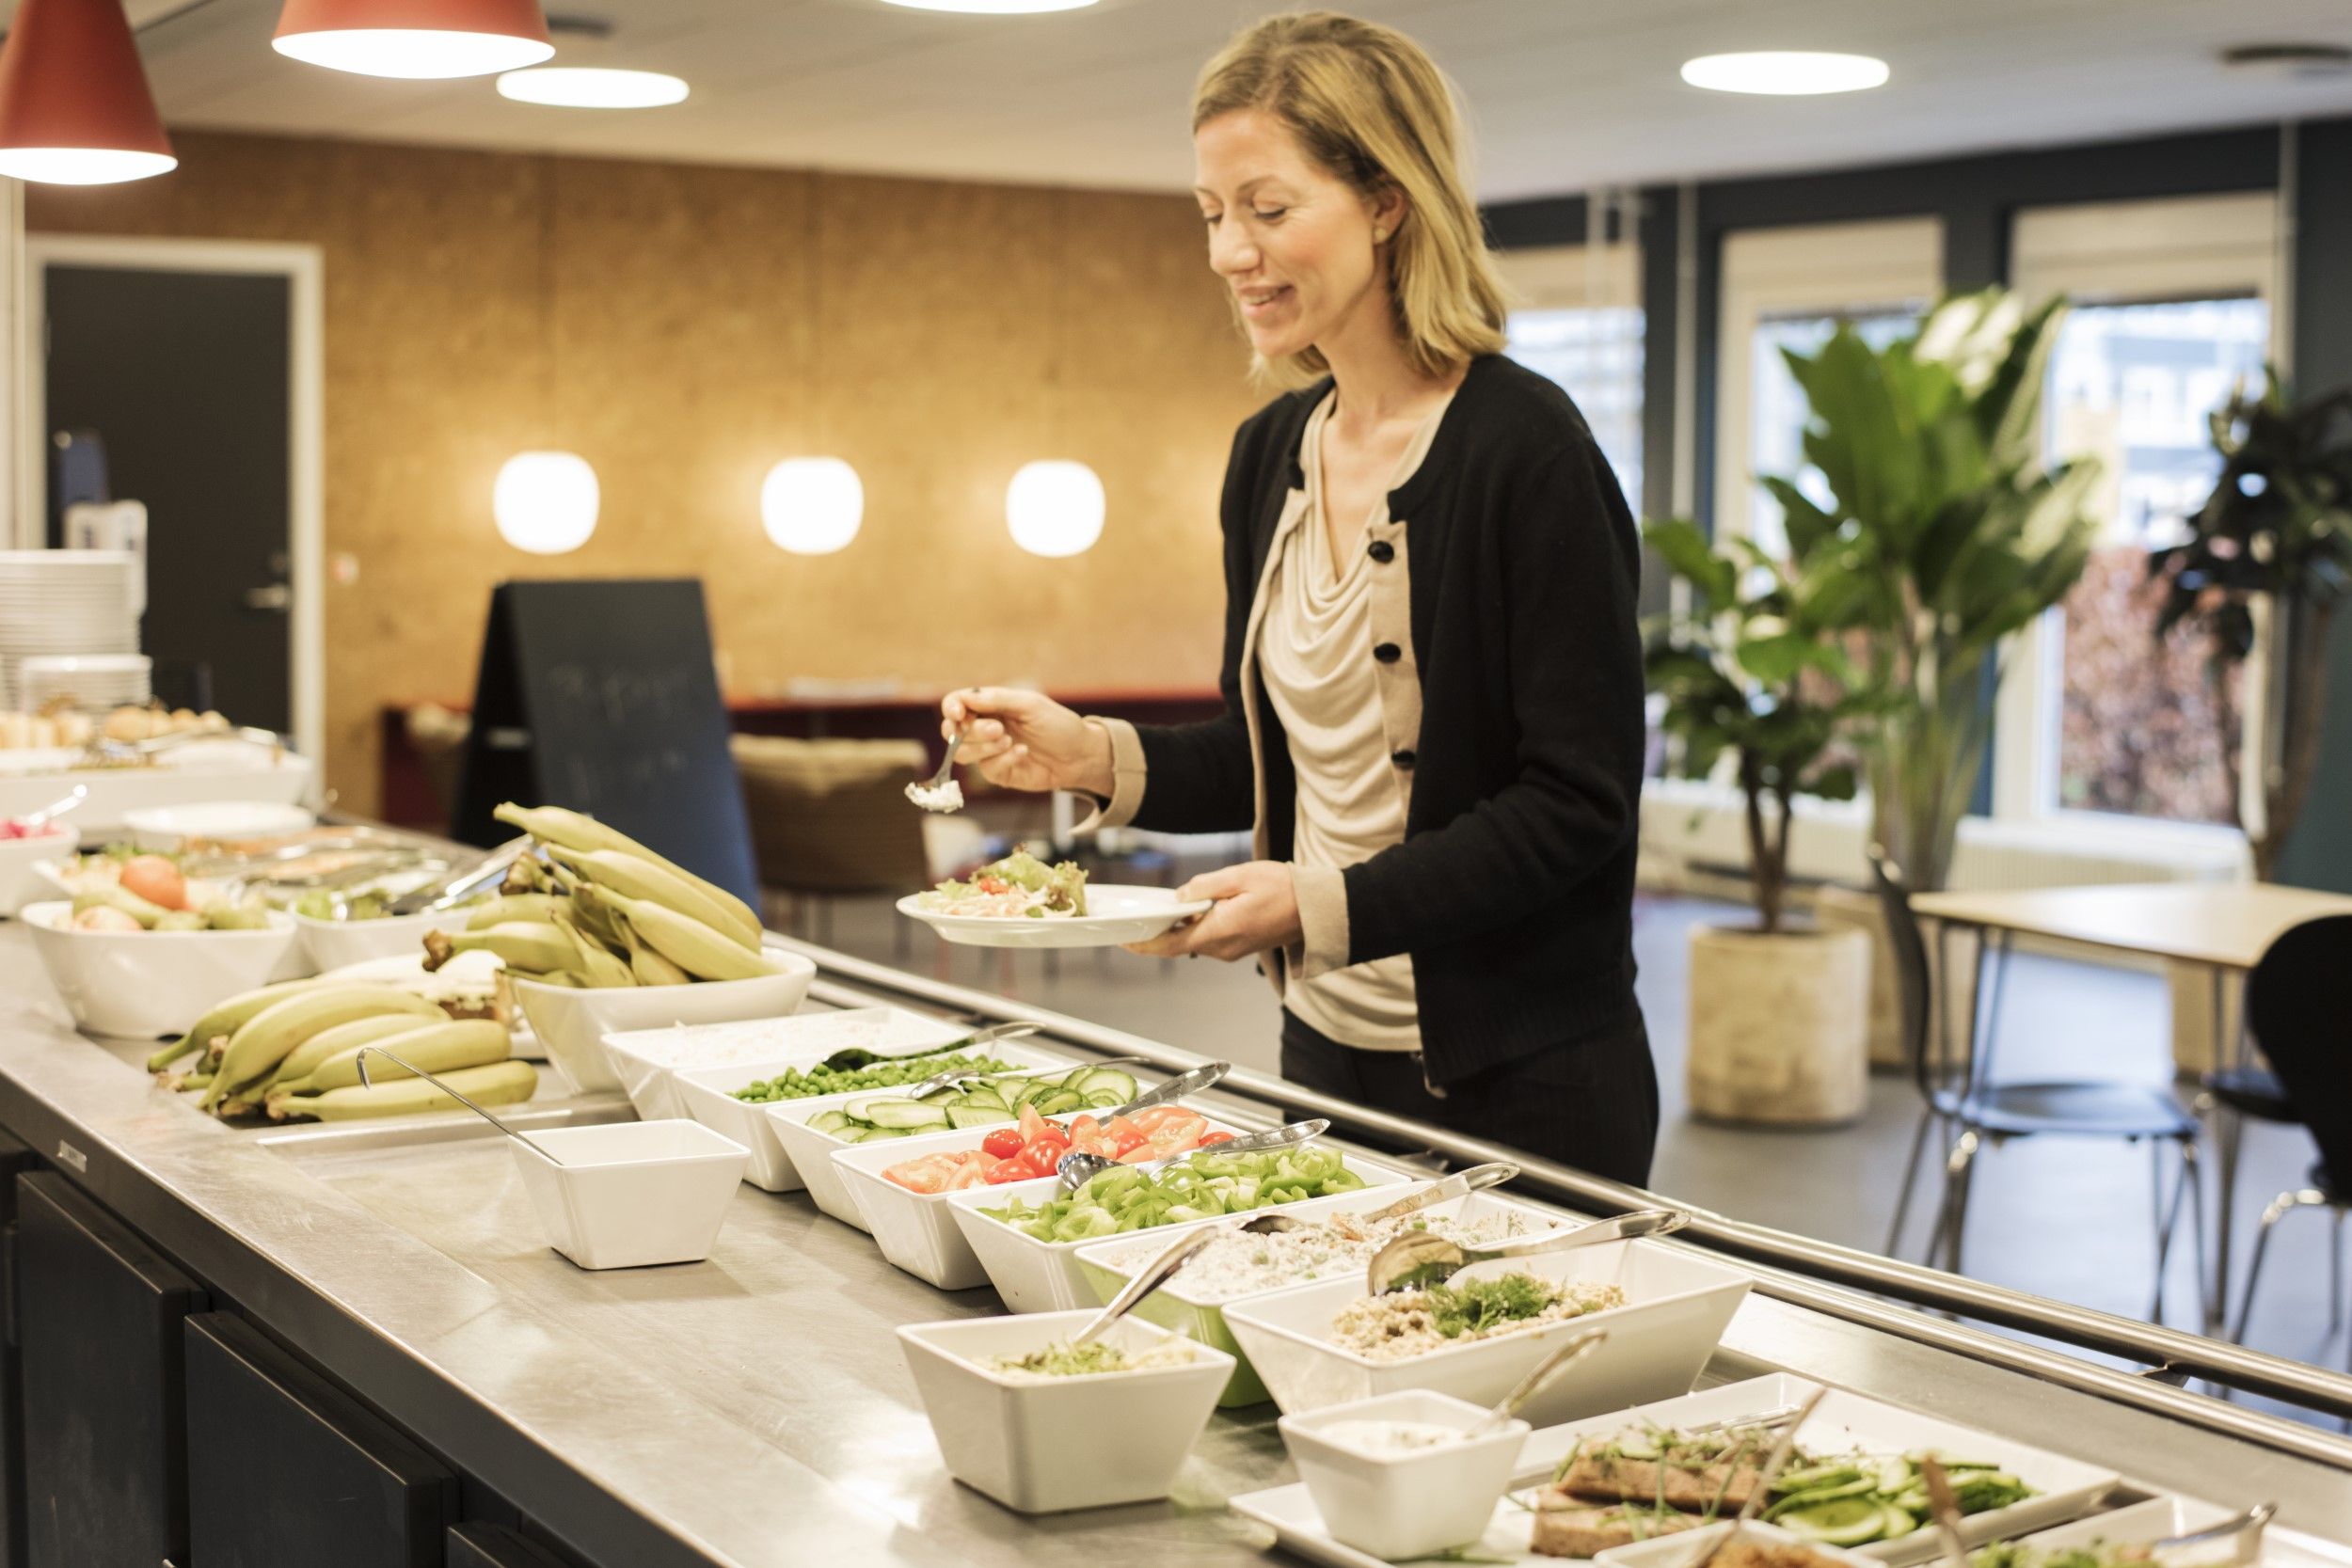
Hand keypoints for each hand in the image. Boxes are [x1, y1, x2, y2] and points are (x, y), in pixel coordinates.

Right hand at [942, 688, 1114, 796]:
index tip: (958, 714)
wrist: (1081, 756)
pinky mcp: (1000, 773)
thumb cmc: (1059, 725)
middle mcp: (985, 728)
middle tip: (999, 729)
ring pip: (963, 753)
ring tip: (1010, 742)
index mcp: (990, 706)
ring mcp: (990, 752)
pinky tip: (1023, 753)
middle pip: (953, 731)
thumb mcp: (1030, 705)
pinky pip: (987, 769)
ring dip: (984, 747)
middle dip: (972, 731)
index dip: (951, 708)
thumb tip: (966, 698)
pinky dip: (1003, 760)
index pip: (956, 704)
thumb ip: (997, 700)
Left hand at [1126, 862, 1302, 961]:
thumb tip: (1179, 896)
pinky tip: (1191, 912)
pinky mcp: (1240, 947)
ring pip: (1194, 941)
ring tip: (1161, 911)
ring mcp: (1232, 951)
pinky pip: (1209, 939)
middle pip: (1179, 944)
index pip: (1171, 944)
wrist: (1316, 909)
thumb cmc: (1283, 889)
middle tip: (1137, 917)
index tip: (1124, 940)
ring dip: (1177, 928)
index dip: (1144, 943)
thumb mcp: (1239, 876)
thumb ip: (1204, 887)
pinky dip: (1194, 928)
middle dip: (1157, 932)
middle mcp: (1223, 948)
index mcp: (1219, 932)